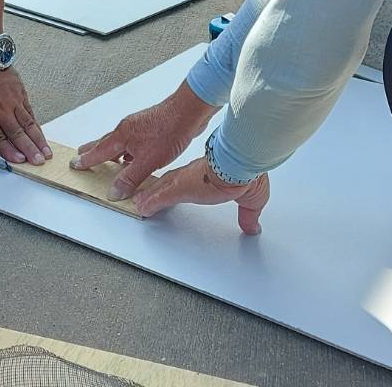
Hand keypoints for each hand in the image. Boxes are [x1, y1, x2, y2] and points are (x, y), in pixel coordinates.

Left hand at [0, 62, 50, 164]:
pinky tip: (41, 135)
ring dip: (38, 140)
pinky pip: (30, 113)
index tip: (20, 161)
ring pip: (28, 125)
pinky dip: (36, 126)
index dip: (10, 151)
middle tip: (39, 161)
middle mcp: (1, 110)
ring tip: (46, 152)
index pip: (0, 138)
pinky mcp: (21, 94)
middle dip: (30, 150)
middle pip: (17, 134)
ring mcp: (13, 102)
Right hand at [71, 82, 219, 199]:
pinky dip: (127, 150)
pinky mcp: (151, 128)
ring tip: (107, 160)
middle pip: (105, 143)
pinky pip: (132, 140)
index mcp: (121, 136)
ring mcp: (139, 127)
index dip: (86, 160)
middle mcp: (127, 129)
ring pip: (119, 142)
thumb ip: (129, 178)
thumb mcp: (147, 162)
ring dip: (111, 151)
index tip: (75, 164)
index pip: (98, 152)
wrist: (188, 112)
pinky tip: (134, 156)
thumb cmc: (169, 130)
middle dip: (93, 151)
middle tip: (82, 155)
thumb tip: (114, 191)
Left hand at [135, 158, 270, 234]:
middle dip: (157, 188)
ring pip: (161, 188)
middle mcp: (193, 175)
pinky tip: (141, 208)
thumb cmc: (247, 172)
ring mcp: (184, 181)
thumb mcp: (250, 200)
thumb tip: (252, 225)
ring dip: (149, 196)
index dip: (178, 184)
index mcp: (208, 174)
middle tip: (146, 194)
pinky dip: (150, 203)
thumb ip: (248, 214)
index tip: (173, 189)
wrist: (242, 165)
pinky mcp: (179, 188)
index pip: (188, 179)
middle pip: (169, 182)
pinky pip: (159, 198)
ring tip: (139, 203)